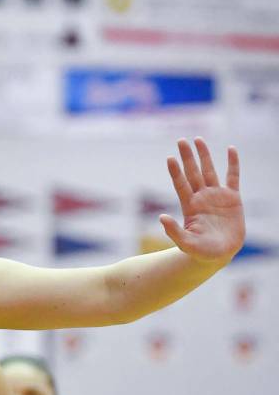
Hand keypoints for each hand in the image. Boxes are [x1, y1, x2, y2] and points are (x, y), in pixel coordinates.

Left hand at [160, 138, 244, 267]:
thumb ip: (173, 231)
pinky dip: (233, 163)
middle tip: (181, 140)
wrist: (220, 254)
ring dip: (205, 155)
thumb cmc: (200, 252)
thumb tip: (161, 217)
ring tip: (198, 140)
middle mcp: (201, 198)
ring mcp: (217, 196)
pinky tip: (231, 149)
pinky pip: (233, 177)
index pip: (181, 185)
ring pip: (210, 171)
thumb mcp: (185, 243)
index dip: (176, 172)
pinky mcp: (233, 198)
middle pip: (193, 173)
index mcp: (190, 207)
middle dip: (187, 157)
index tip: (170, 158)